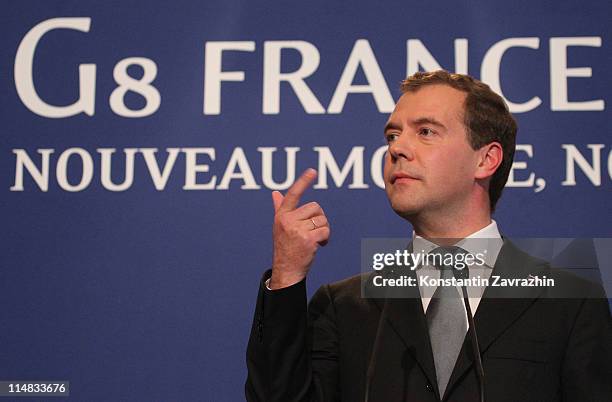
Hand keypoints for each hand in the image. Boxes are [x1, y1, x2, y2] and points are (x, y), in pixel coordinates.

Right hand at [269, 168, 329, 288]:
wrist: (286, 270)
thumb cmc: (285, 247)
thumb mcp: (279, 226)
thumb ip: (279, 208)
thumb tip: (275, 193)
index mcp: (281, 215)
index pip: (293, 194)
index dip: (303, 182)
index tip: (312, 171)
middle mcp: (288, 220)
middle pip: (315, 207)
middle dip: (318, 219)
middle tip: (313, 231)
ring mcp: (297, 230)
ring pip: (322, 219)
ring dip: (323, 229)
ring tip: (314, 239)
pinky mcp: (308, 239)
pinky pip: (325, 231)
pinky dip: (326, 238)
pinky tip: (319, 245)